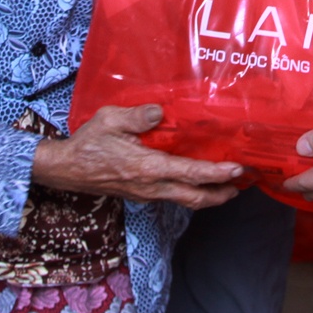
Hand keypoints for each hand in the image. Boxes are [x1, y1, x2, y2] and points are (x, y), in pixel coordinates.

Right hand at [33, 105, 243, 209]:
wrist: (67, 170)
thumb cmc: (88, 144)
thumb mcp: (109, 120)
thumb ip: (137, 116)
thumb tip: (159, 111)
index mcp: (147, 168)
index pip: (190, 173)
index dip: (216, 173)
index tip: (237, 169)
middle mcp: (152, 186)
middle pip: (196, 197)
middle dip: (223, 192)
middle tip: (245, 183)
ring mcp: (148, 194)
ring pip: (187, 201)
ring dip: (211, 196)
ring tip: (231, 187)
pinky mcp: (143, 195)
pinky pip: (175, 197)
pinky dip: (194, 193)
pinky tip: (200, 183)